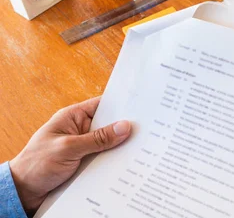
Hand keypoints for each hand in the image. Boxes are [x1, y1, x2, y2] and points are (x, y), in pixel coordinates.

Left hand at [9, 97, 130, 213]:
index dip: (121, 105)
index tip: (141, 108)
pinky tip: (126, 163)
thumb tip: (124, 126)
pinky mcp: (86, 161)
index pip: (102, 105)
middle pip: (109, 125)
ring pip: (109, 143)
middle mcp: (80, 129)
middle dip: (124, 129)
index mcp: (73, 117)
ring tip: (140, 148)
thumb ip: (97, 138)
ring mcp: (84, 146)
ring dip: (120, 147)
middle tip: (146, 131)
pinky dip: (114, 160)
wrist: (23, 191)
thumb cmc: (36, 164)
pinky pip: (105, 157)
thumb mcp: (68, 148)